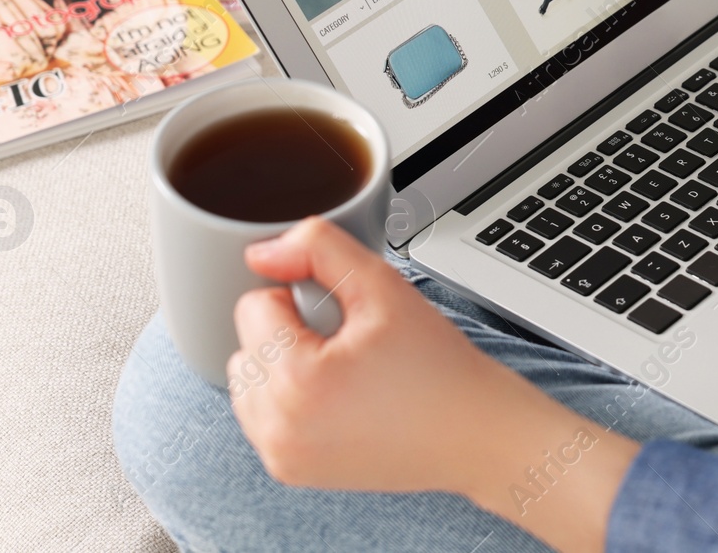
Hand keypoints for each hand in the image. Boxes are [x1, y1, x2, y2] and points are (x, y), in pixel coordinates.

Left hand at [232, 218, 637, 552]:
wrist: (472, 431)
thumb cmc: (436, 364)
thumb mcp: (383, 285)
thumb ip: (318, 248)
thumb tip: (261, 252)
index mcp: (294, 382)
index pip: (253, 306)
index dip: (304, 298)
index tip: (349, 321)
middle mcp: (277, 429)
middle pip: (245, 343)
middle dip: (289, 333)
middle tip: (351, 347)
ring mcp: (280, 455)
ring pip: (247, 378)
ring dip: (282, 364)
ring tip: (344, 372)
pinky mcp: (288, 470)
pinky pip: (260, 413)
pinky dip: (288, 397)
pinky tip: (338, 397)